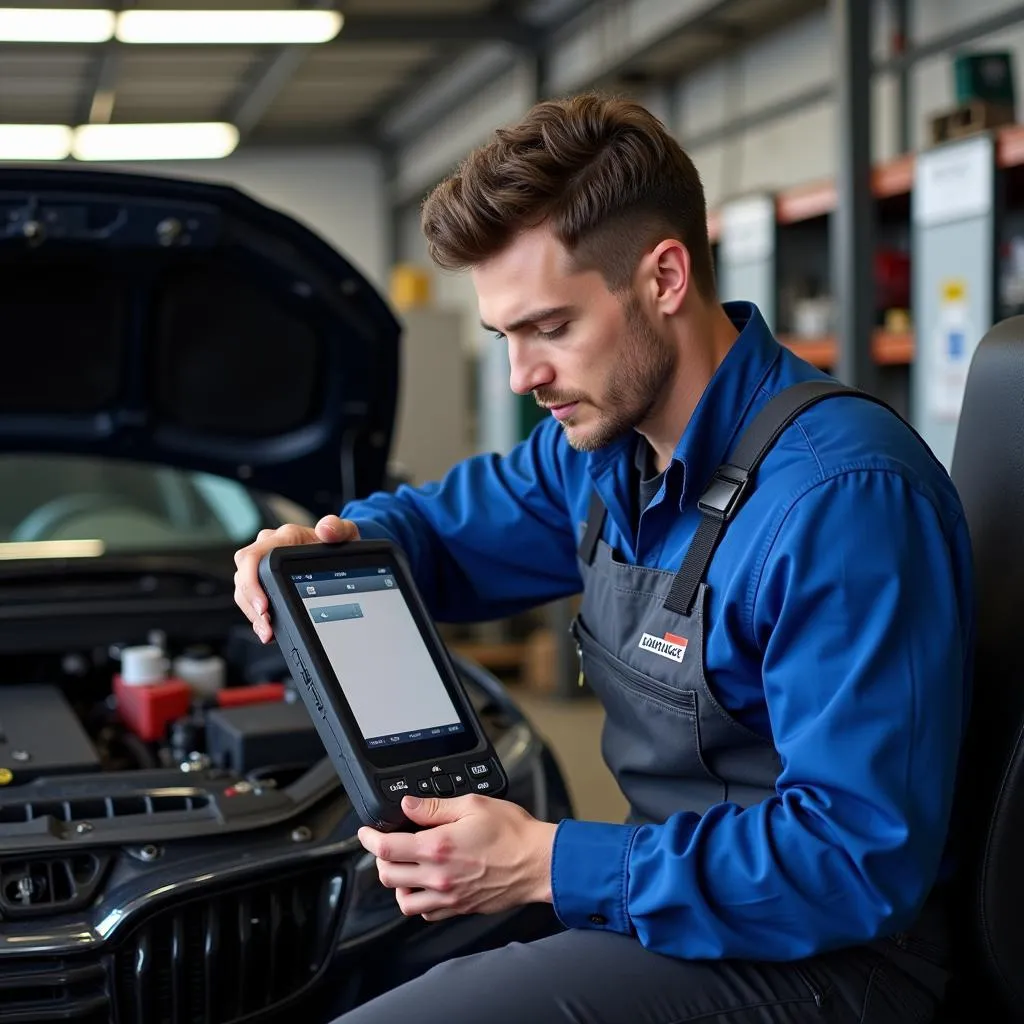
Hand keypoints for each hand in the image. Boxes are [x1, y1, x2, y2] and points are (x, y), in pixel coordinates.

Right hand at [233, 516, 359, 642]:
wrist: (339, 552)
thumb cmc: (338, 541)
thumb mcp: (344, 533)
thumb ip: (337, 528)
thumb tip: (325, 529)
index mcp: (283, 537)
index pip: (253, 557)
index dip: (252, 582)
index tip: (264, 605)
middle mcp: (267, 550)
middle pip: (243, 578)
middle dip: (251, 604)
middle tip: (266, 623)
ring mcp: (263, 567)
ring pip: (244, 592)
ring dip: (253, 615)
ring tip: (267, 631)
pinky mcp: (265, 583)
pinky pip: (253, 600)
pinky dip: (258, 617)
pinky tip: (269, 631)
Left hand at [358, 794, 557, 921]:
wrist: (538, 862)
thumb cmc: (512, 833)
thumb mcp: (472, 805)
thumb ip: (434, 807)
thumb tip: (408, 805)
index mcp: (437, 847)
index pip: (386, 848)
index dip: (369, 838)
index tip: (367, 832)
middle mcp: (438, 876)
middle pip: (388, 875)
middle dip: (380, 858)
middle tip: (387, 844)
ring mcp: (448, 896)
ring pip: (403, 900)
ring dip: (397, 883)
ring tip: (404, 867)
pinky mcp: (460, 908)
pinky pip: (426, 912)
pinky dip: (418, 900)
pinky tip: (425, 884)